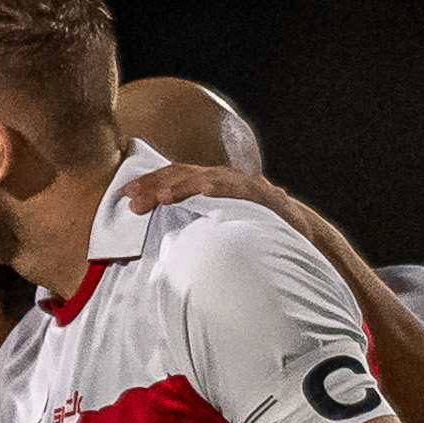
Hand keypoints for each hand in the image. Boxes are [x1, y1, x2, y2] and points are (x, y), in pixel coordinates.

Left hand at [119, 160, 330, 249]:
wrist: (300, 236)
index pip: (173, 180)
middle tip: (131, 199)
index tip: (123, 197)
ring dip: (181, 186)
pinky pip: (239, 188)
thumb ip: (189, 230)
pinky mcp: (262, 196)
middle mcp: (222, 182)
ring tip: (160, 196)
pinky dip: (220, 187)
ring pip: (206, 179)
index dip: (148, 185)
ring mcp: (242, 186)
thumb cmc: (252, 234)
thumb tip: (155, 246)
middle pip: (182, 176)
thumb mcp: (214, 229)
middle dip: (155, 185)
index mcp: (207, 188)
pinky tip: (204, 190)